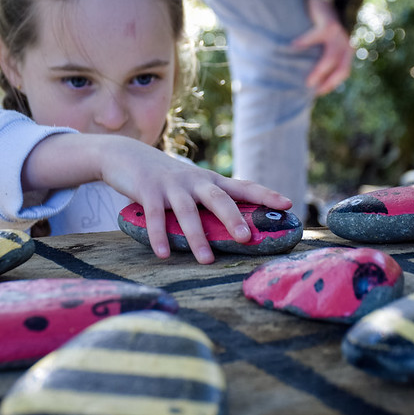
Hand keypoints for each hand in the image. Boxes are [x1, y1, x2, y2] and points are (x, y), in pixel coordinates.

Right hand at [23, 134, 291, 263]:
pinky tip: (164, 254)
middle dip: (233, 218)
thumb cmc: (164, 177)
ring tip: (206, 260)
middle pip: (218, 198)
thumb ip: (209, 201)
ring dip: (197, 237)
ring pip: (187, 212)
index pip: (243, 186)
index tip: (288, 204)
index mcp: (209, 180)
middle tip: (247, 238)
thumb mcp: (191, 184)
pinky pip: (155, 217)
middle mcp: (194, 181)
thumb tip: (237, 227)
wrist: (125, 154)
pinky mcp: (147, 191)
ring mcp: (171, 186)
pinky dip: (159, 236)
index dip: (265, 194)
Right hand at [292, 0, 353, 95]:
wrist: (317, 1)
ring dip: (319, 70)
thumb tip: (306, 83)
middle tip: (309, 87)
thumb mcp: (319, 47)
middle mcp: (346, 43)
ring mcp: (339, 33)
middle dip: (326, 81)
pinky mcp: (330, 22)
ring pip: (331, 57)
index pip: (343, 72)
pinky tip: (293, 46)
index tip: (316, 93)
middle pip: (342, 68)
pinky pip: (318, 36)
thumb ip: (317, 60)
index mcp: (346, 51)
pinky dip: (305, 42)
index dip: (331, 84)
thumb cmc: (314, 28)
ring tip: (306, 79)